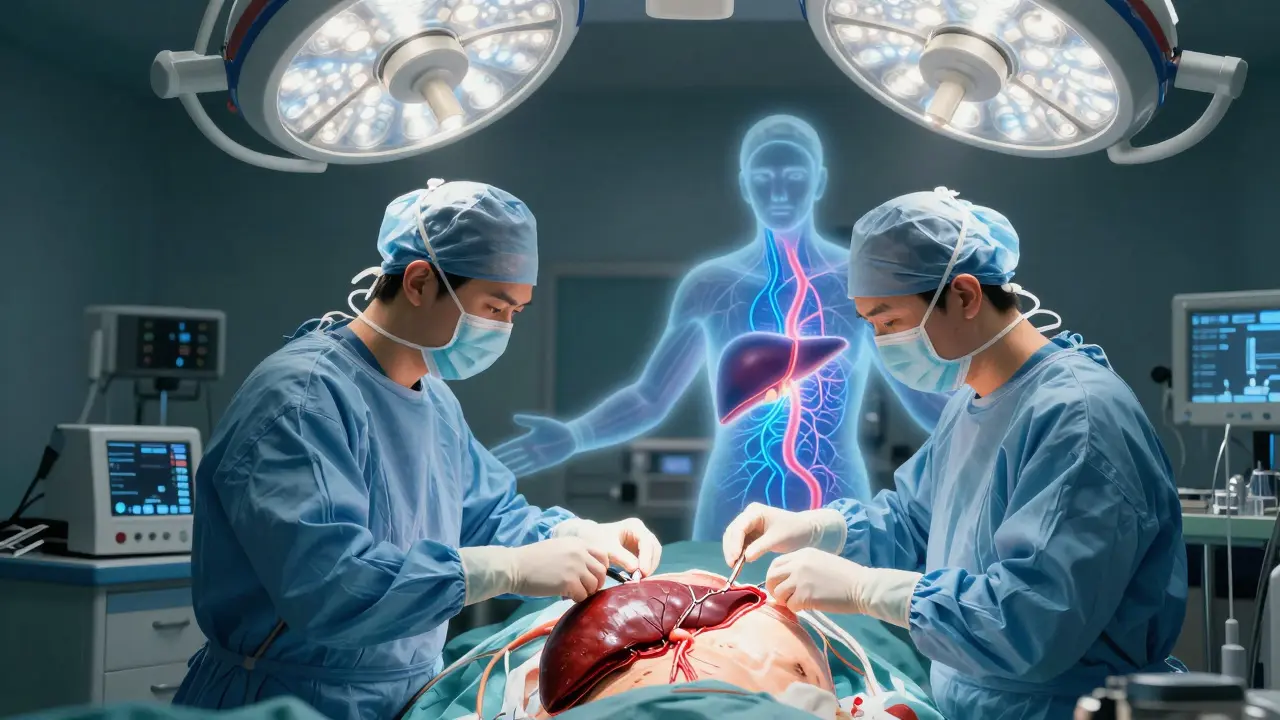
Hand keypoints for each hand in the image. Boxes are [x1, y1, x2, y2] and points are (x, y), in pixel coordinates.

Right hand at [459, 537, 607, 604]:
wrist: (515, 566)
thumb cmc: (532, 558)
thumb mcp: (558, 547)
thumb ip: (575, 554)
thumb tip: (587, 569)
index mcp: (578, 543)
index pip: (603, 556)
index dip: (600, 568)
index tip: (592, 576)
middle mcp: (580, 553)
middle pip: (601, 573)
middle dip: (595, 583)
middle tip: (584, 589)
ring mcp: (576, 568)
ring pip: (593, 586)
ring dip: (585, 592)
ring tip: (573, 593)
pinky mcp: (569, 583)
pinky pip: (582, 596)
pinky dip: (576, 599)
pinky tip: (566, 597)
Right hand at [491, 414, 576, 476]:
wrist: (572, 438)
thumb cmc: (558, 429)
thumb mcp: (542, 423)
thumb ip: (528, 421)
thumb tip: (514, 417)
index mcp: (527, 439)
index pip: (509, 446)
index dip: (499, 450)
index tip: (488, 452)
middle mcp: (528, 450)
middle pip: (511, 457)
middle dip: (500, 461)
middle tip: (487, 466)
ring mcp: (535, 458)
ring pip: (518, 464)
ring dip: (508, 468)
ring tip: (497, 473)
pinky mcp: (542, 464)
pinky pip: (529, 470)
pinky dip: (520, 473)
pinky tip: (512, 476)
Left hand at [552, 518, 661, 575]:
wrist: (589, 539)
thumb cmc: (597, 540)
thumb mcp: (608, 548)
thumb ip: (622, 557)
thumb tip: (636, 569)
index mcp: (634, 526)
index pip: (646, 542)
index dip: (646, 557)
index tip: (642, 571)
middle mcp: (641, 532)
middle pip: (654, 548)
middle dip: (650, 563)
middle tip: (642, 578)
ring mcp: (642, 541)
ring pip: (653, 555)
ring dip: (649, 567)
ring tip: (640, 579)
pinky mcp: (640, 551)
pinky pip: (648, 560)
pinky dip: (645, 568)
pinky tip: (638, 577)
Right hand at [721, 502, 846, 565]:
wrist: (805, 531)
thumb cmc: (793, 531)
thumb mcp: (777, 539)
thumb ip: (760, 547)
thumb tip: (744, 558)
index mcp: (754, 512)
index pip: (739, 527)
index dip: (734, 543)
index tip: (734, 559)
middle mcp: (748, 516)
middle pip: (732, 532)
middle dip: (730, 548)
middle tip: (732, 565)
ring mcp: (748, 524)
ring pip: (734, 538)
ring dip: (732, 551)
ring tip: (734, 566)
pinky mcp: (751, 533)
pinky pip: (740, 543)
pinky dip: (738, 552)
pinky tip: (739, 562)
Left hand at [765, 548, 920, 627]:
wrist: (863, 587)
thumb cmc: (846, 576)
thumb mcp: (821, 562)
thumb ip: (803, 567)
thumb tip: (787, 581)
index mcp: (802, 553)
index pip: (775, 564)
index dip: (774, 577)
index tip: (780, 586)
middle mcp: (798, 564)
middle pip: (771, 577)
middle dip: (773, 590)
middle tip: (784, 598)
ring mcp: (800, 580)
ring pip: (778, 593)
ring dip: (785, 601)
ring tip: (798, 603)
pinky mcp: (805, 596)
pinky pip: (790, 605)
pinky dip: (796, 609)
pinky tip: (807, 608)